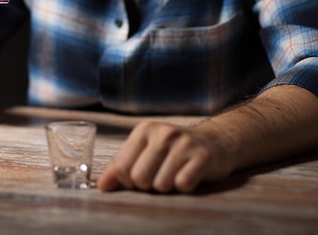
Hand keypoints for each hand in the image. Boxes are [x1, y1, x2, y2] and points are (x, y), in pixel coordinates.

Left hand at [97, 120, 234, 193]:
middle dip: (147, 186)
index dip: (128, 181)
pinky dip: (185, 187)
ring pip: (161, 184)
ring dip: (167, 187)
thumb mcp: (145, 152)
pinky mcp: (203, 157)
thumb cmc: (173, 151)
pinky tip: (189, 175)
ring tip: (175, 174)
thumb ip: (120, 167)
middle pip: (139, 178)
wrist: (215, 142)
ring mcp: (184, 144)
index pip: (121, 167)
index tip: (140, 177)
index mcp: (144, 130)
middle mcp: (163, 133)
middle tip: (159, 177)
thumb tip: (102, 187)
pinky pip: (183, 185)